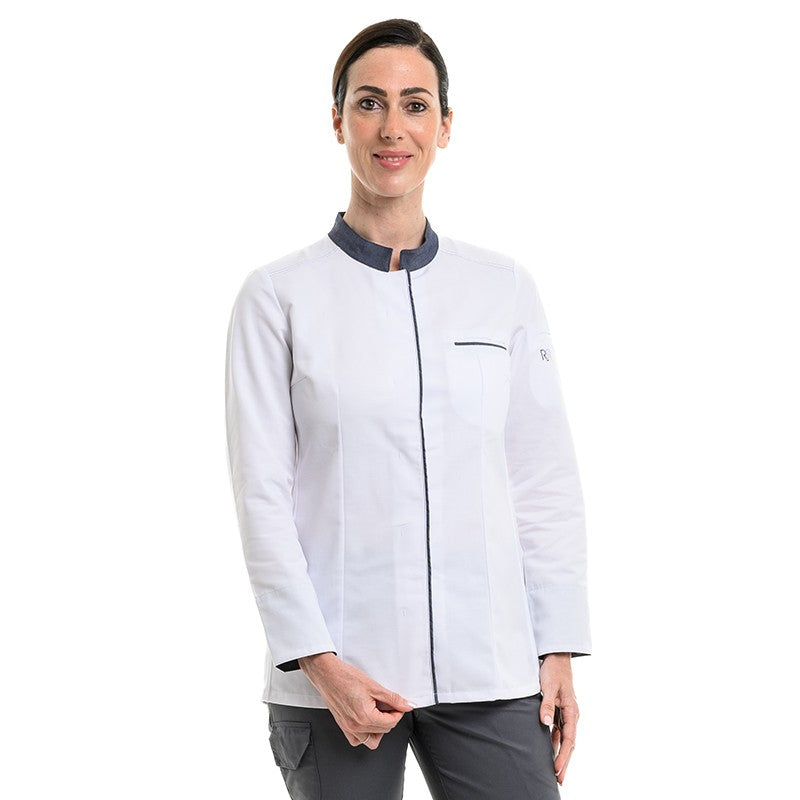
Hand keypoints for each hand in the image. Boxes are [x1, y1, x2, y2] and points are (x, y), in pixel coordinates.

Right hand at [299, 653, 414, 749]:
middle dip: (390, 718)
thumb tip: (407, 705)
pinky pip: (357, 740)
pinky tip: (367, 720)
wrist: (327, 674)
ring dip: (379, 729)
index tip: (399, 705)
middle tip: (390, 705)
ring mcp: (348, 728)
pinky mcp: (343, 726)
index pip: (390, 723)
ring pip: (371, 740)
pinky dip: (365, 734)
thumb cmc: (346, 677)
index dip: (398, 712)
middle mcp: (355, 726)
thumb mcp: (374, 686)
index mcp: (365, 717)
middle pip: (383, 730)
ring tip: (379, 714)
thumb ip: (393, 698)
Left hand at [538, 653, 578, 785]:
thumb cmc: (554, 670)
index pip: (569, 739)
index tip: (557, 769)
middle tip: (559, 779)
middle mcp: (571, 715)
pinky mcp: (559, 710)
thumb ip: (547, 705)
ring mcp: (566, 713)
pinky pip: (558, 731)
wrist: (556, 657)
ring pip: (564, 739)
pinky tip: (549, 751)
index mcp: (572, 711)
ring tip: (554, 771)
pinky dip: (554, 742)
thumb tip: (546, 723)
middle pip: (569, 743)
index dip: (563, 756)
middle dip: (564, 761)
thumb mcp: (549, 686)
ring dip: (560, 754)